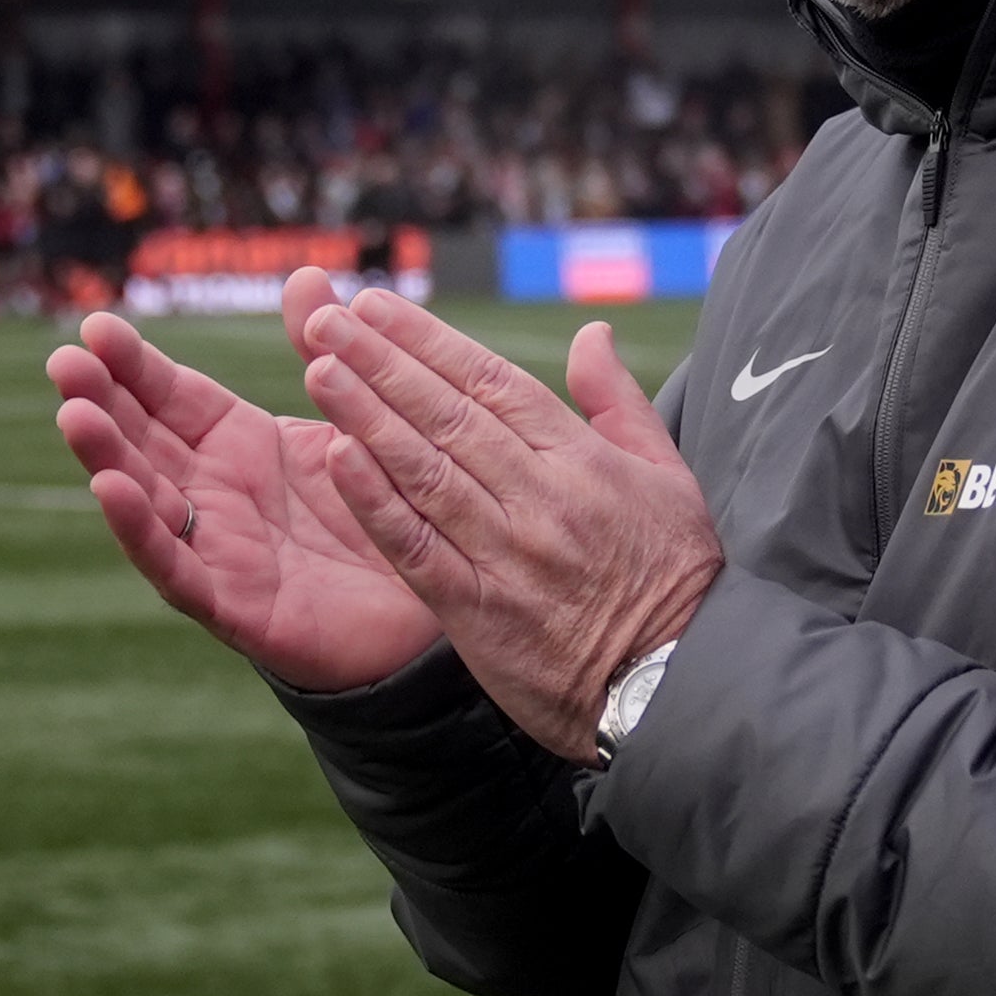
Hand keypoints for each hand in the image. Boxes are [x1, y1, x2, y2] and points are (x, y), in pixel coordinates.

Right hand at [48, 280, 441, 691]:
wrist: (428, 608)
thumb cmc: (378, 514)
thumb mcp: (351, 422)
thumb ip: (324, 351)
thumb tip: (309, 273)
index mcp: (236, 446)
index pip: (171, 396)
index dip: (133, 364)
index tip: (97, 326)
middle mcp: (213, 495)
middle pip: (142, 442)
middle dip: (100, 402)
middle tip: (63, 362)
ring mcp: (217, 551)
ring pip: (146, 499)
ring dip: (106, 457)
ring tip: (74, 415)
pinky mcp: (233, 607)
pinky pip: (176, 568)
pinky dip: (140, 531)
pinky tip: (110, 491)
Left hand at [297, 287, 723, 761]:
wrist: (677, 687)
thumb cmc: (676, 579)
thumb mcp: (670, 477)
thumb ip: (619, 402)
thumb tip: (591, 333)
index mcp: (582, 460)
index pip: (493, 382)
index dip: (429, 341)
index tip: (379, 308)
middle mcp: (539, 498)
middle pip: (448, 415)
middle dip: (382, 361)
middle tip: (326, 321)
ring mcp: (505, 554)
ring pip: (424, 470)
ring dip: (366, 415)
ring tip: (318, 368)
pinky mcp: (478, 613)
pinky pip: (417, 549)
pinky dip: (375, 503)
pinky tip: (337, 459)